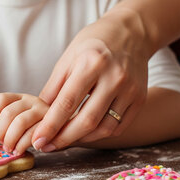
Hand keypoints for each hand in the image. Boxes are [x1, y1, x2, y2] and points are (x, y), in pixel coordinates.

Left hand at [0, 93, 48, 154]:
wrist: (63, 132)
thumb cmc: (36, 130)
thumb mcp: (14, 128)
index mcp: (20, 99)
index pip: (1, 98)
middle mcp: (32, 101)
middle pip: (8, 112)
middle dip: (1, 132)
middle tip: (2, 142)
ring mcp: (43, 111)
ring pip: (19, 122)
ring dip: (10, 139)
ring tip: (10, 148)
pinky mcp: (51, 125)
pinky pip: (32, 135)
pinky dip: (22, 145)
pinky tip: (20, 149)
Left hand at [31, 9, 150, 151]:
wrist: (131, 33)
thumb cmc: (93, 44)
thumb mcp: (68, 58)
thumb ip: (54, 87)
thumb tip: (39, 116)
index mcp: (92, 63)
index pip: (68, 102)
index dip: (51, 125)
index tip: (38, 140)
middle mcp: (115, 77)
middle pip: (88, 120)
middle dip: (64, 138)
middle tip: (47, 147)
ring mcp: (131, 89)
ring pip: (104, 128)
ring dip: (81, 140)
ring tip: (63, 141)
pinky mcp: (140, 99)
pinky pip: (118, 126)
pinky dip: (99, 134)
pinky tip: (84, 134)